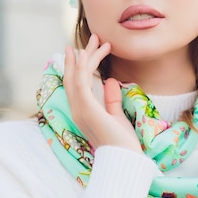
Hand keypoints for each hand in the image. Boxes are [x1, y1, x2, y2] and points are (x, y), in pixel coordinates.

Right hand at [63, 34, 141, 153]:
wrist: (124, 159)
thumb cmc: (121, 143)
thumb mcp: (116, 116)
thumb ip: (111, 99)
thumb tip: (111, 81)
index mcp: (83, 112)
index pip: (76, 85)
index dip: (76, 66)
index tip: (81, 50)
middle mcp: (77, 110)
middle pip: (73, 77)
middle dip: (80, 56)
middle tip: (93, 38)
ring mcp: (80, 109)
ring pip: (77, 76)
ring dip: (86, 56)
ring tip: (97, 39)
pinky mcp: (87, 108)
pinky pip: (80, 83)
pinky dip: (81, 67)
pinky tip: (85, 54)